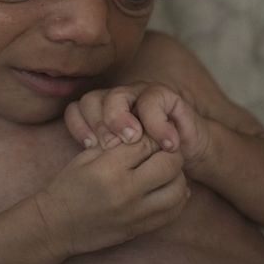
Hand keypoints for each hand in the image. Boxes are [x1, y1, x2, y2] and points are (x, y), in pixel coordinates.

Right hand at [34, 135, 189, 256]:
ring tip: (166, 169)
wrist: (56, 225)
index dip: (152, 134)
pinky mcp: (140, 229)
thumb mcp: (87, 156)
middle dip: (170, 152)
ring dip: (177, 175)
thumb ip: (117, 143)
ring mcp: (136, 213)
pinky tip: (168, 188)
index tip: (150, 134)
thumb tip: (147, 132)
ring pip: (178, 189)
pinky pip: (173, 212)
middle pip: (170, 164)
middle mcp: (126, 191)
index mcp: (109, 168)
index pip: (147, 142)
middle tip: (163, 149)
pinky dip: (178, 197)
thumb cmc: (69, 186)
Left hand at [64, 83, 210, 168]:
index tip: (88, 148)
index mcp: (99, 115)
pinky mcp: (163, 95)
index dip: (78, 127)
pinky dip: (156, 123)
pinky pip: (152, 101)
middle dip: (97, 123)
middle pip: (91, 99)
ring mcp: (138, 94)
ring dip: (120, 118)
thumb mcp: (121, 165)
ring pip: (117, 95)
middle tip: (108, 146)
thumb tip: (81, 168)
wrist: (188, 153)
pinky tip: (163, 143)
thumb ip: (103, 159)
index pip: (75, 110)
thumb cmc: (149, 162)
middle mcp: (116, 101)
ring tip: (131, 140)